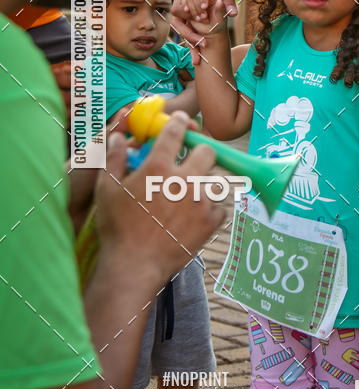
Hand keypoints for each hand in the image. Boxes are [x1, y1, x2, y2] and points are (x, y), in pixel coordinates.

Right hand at [93, 111, 224, 282]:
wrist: (134, 266)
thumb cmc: (117, 227)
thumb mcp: (107, 189)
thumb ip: (113, 158)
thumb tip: (117, 136)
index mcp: (159, 167)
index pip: (176, 132)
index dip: (180, 123)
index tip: (182, 122)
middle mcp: (185, 180)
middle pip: (207, 152)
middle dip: (200, 153)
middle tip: (190, 162)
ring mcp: (201, 202)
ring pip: (216, 181)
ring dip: (206, 183)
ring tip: (192, 193)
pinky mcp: (210, 223)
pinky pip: (221, 207)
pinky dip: (211, 209)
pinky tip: (197, 214)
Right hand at [172, 0, 237, 61]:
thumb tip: (232, 15)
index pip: (177, 9)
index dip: (186, 20)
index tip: (197, 30)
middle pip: (179, 22)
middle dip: (188, 37)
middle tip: (199, 50)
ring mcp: (191, 6)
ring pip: (186, 28)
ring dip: (192, 43)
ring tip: (198, 60)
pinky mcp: (199, 12)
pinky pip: (195, 27)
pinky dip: (198, 40)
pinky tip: (202, 55)